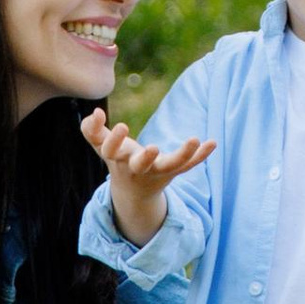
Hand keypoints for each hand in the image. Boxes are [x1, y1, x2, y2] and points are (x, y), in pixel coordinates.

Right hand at [80, 105, 216, 245]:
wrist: (133, 190)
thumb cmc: (116, 159)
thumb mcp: (101, 146)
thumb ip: (91, 129)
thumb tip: (95, 112)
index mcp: (118, 160)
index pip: (111, 151)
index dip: (114, 140)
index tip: (120, 126)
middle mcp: (137, 168)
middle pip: (141, 165)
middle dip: (146, 157)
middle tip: (153, 148)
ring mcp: (157, 172)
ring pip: (171, 166)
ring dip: (183, 154)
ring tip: (194, 139)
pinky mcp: (172, 172)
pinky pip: (188, 165)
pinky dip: (201, 156)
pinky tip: (213, 143)